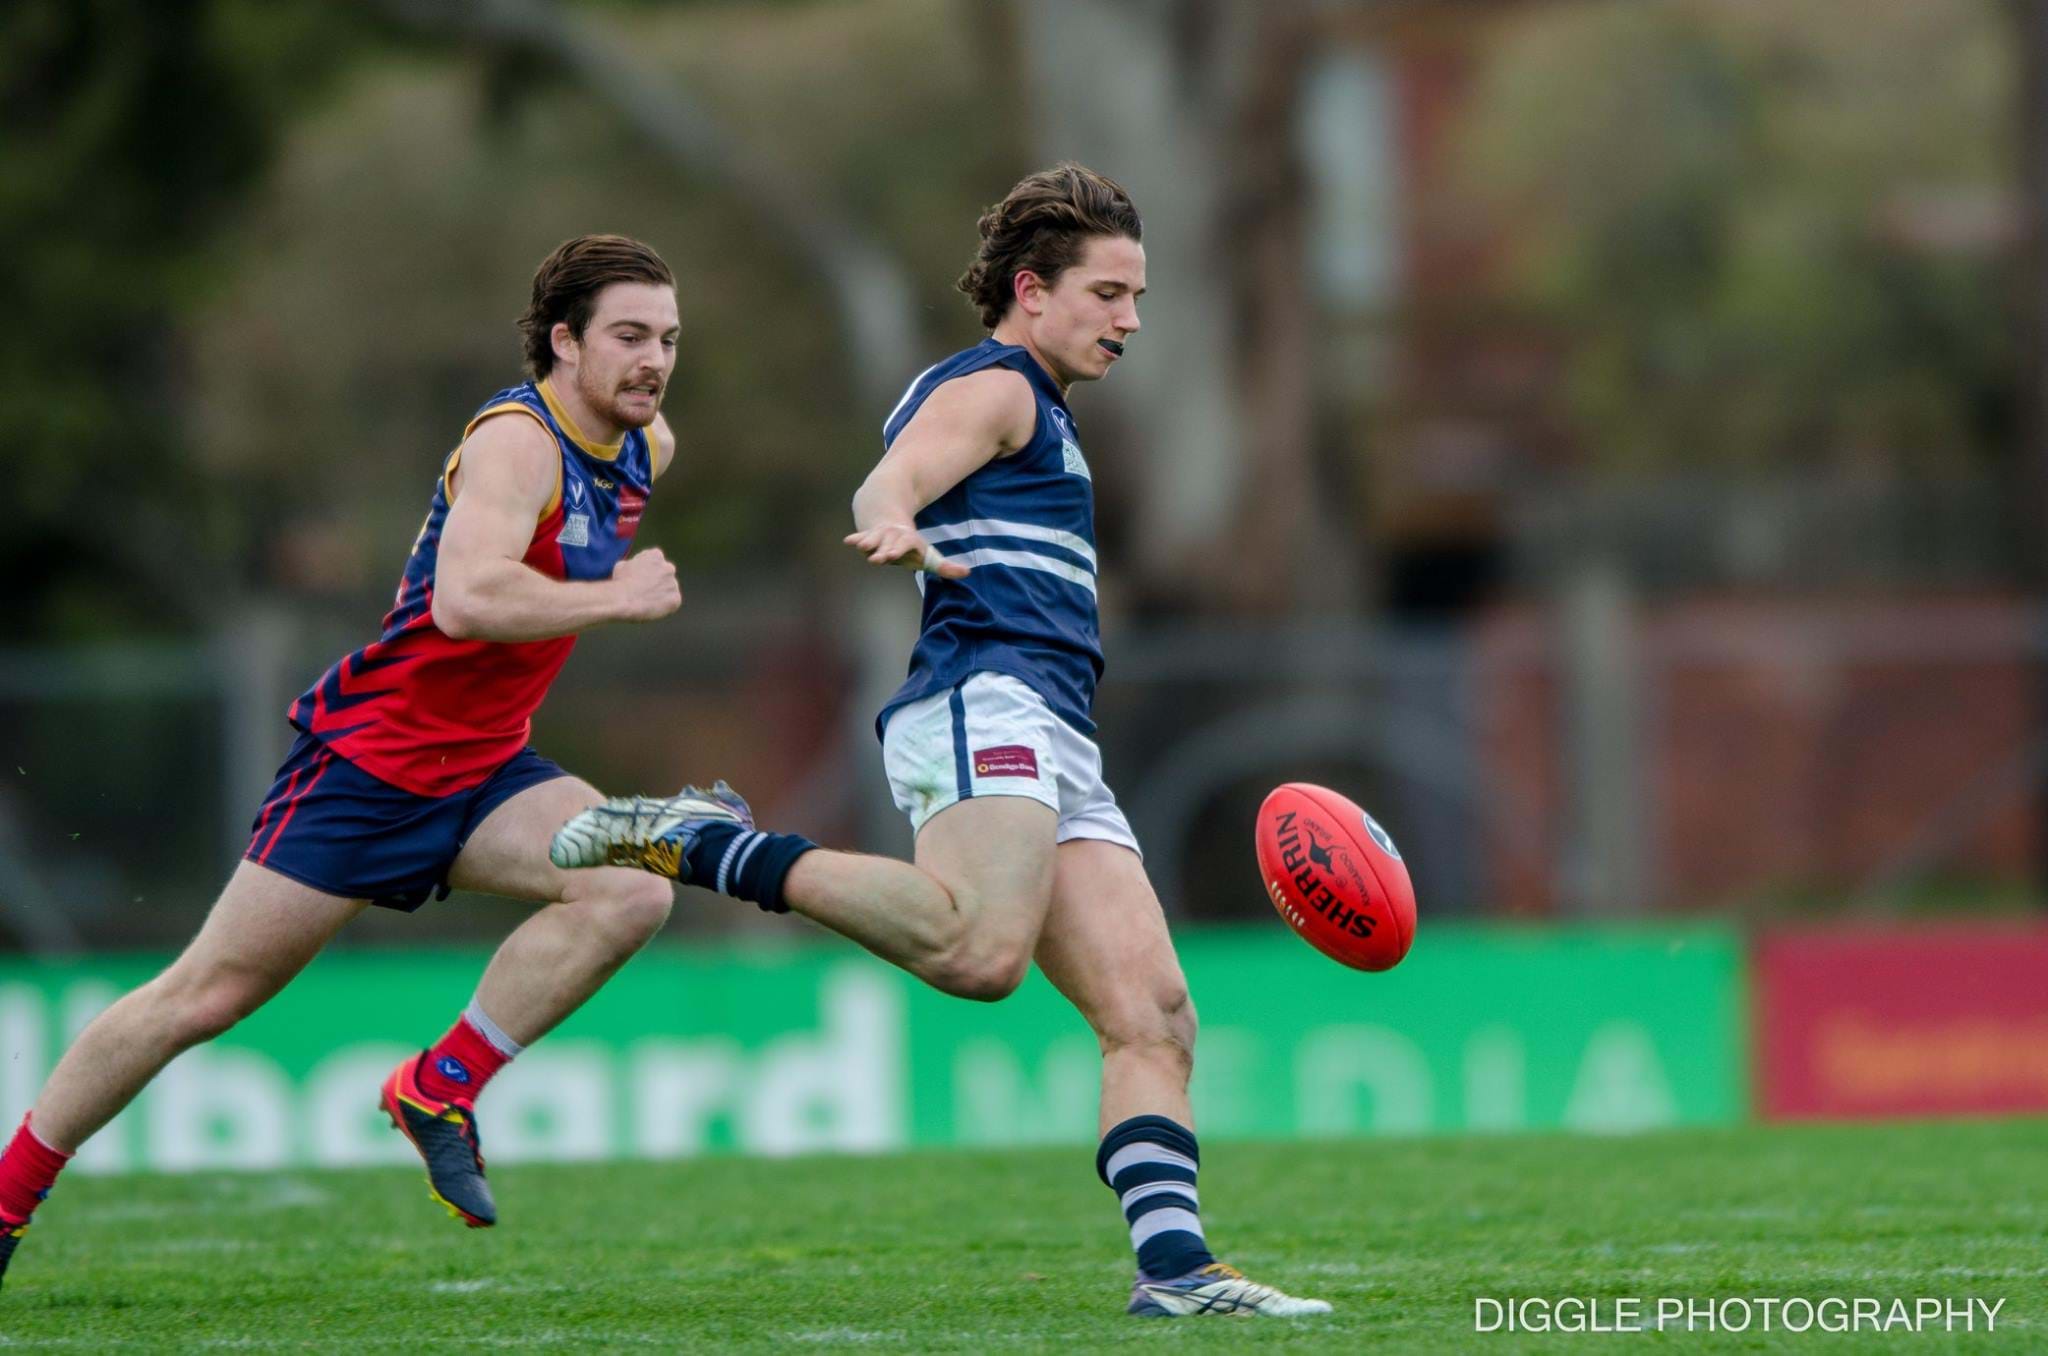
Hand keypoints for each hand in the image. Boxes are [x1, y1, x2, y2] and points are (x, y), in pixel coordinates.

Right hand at [609, 548, 681, 620]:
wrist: (624, 598)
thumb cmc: (620, 581)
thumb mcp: (623, 564)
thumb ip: (634, 564)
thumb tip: (634, 567)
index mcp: (656, 555)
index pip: (657, 561)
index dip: (648, 570)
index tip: (642, 578)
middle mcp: (669, 567)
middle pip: (666, 574)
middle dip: (658, 581)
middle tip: (646, 591)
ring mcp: (674, 583)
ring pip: (669, 589)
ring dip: (662, 594)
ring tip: (646, 600)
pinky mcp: (675, 599)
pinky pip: (673, 603)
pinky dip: (665, 606)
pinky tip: (652, 607)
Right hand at [843, 524, 969, 579]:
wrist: (889, 520)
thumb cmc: (910, 546)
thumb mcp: (927, 555)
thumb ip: (945, 566)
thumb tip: (967, 573)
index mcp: (908, 541)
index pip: (905, 546)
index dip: (900, 550)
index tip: (894, 555)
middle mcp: (893, 537)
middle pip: (889, 544)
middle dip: (884, 550)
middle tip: (878, 559)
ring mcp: (879, 536)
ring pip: (874, 539)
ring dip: (869, 543)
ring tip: (862, 547)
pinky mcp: (867, 536)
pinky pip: (860, 537)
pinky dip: (855, 539)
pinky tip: (848, 541)